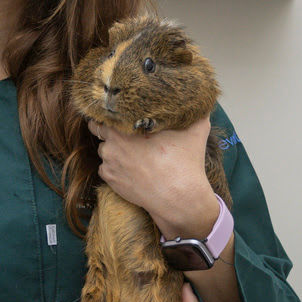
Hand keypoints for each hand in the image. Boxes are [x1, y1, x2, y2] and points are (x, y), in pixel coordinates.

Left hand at [89, 117, 216, 239]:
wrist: (178, 197)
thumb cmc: (184, 163)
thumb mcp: (195, 130)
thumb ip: (195, 113)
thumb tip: (200, 104)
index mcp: (124, 129)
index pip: (103, 115)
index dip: (109, 113)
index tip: (117, 114)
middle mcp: (111, 146)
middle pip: (101, 132)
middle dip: (109, 132)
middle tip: (124, 133)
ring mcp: (109, 165)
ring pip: (105, 151)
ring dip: (113, 150)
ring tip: (132, 153)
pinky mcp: (111, 181)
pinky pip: (106, 169)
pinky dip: (115, 168)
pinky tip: (131, 168)